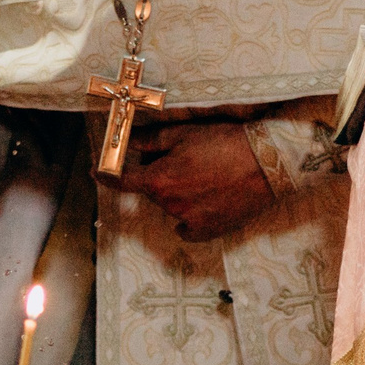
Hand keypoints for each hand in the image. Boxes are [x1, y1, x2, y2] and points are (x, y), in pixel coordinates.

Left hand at [105, 120, 276, 241]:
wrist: (266, 163)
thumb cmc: (225, 143)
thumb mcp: (183, 133)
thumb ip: (150, 142)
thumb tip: (128, 144)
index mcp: (159, 180)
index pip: (122, 182)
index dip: (107, 177)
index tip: (98, 174)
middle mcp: (169, 204)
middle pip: (153, 191)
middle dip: (160, 176)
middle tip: (185, 159)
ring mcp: (188, 221)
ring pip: (172, 205)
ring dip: (178, 193)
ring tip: (206, 175)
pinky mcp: (208, 230)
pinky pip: (187, 228)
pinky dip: (189, 218)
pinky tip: (205, 202)